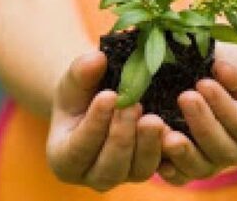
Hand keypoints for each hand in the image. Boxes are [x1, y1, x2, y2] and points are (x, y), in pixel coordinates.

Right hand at [46, 51, 166, 191]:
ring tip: (154, 118)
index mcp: (65, 159)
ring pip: (138, 170)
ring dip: (148, 144)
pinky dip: (167, 149)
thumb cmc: (80, 93)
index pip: (79, 148)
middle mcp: (93, 176)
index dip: (95, 124)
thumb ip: (81, 72)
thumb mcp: (74, 80)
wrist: (98, 101)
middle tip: (134, 106)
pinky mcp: (146, 169)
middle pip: (110, 166)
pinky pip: (161, 167)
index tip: (109, 96)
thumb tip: (97, 59)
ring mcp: (123, 176)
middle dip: (123, 135)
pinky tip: (171, 128)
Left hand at [157, 43, 236, 184]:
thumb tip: (224, 73)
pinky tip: (155, 149)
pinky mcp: (192, 164)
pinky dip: (168, 166)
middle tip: (184, 97)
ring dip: (183, 152)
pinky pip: (181, 175)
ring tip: (165, 130)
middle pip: (226, 151)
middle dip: (203, 126)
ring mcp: (218, 161)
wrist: (215, 69)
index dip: (226, 109)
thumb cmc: (233, 59)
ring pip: (203, 168)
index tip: (203, 83)